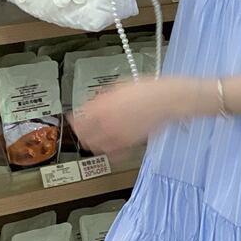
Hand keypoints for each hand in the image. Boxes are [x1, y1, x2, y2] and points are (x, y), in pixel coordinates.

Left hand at [70, 77, 205, 159]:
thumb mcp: (119, 86)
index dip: (74, 121)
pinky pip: (114, 153)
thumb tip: (93, 104)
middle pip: (84, 137)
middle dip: (82, 133)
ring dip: (94, 142)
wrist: (166, 99)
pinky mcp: (130, 143)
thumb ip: (102, 98)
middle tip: (83, 130)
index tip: (74, 120)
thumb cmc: (146, 89)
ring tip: (95, 138)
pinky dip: (109, 151)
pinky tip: (111, 145)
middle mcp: (107, 123)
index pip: (78, 121)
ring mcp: (118, 135)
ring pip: (97, 147)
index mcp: (101, 108)